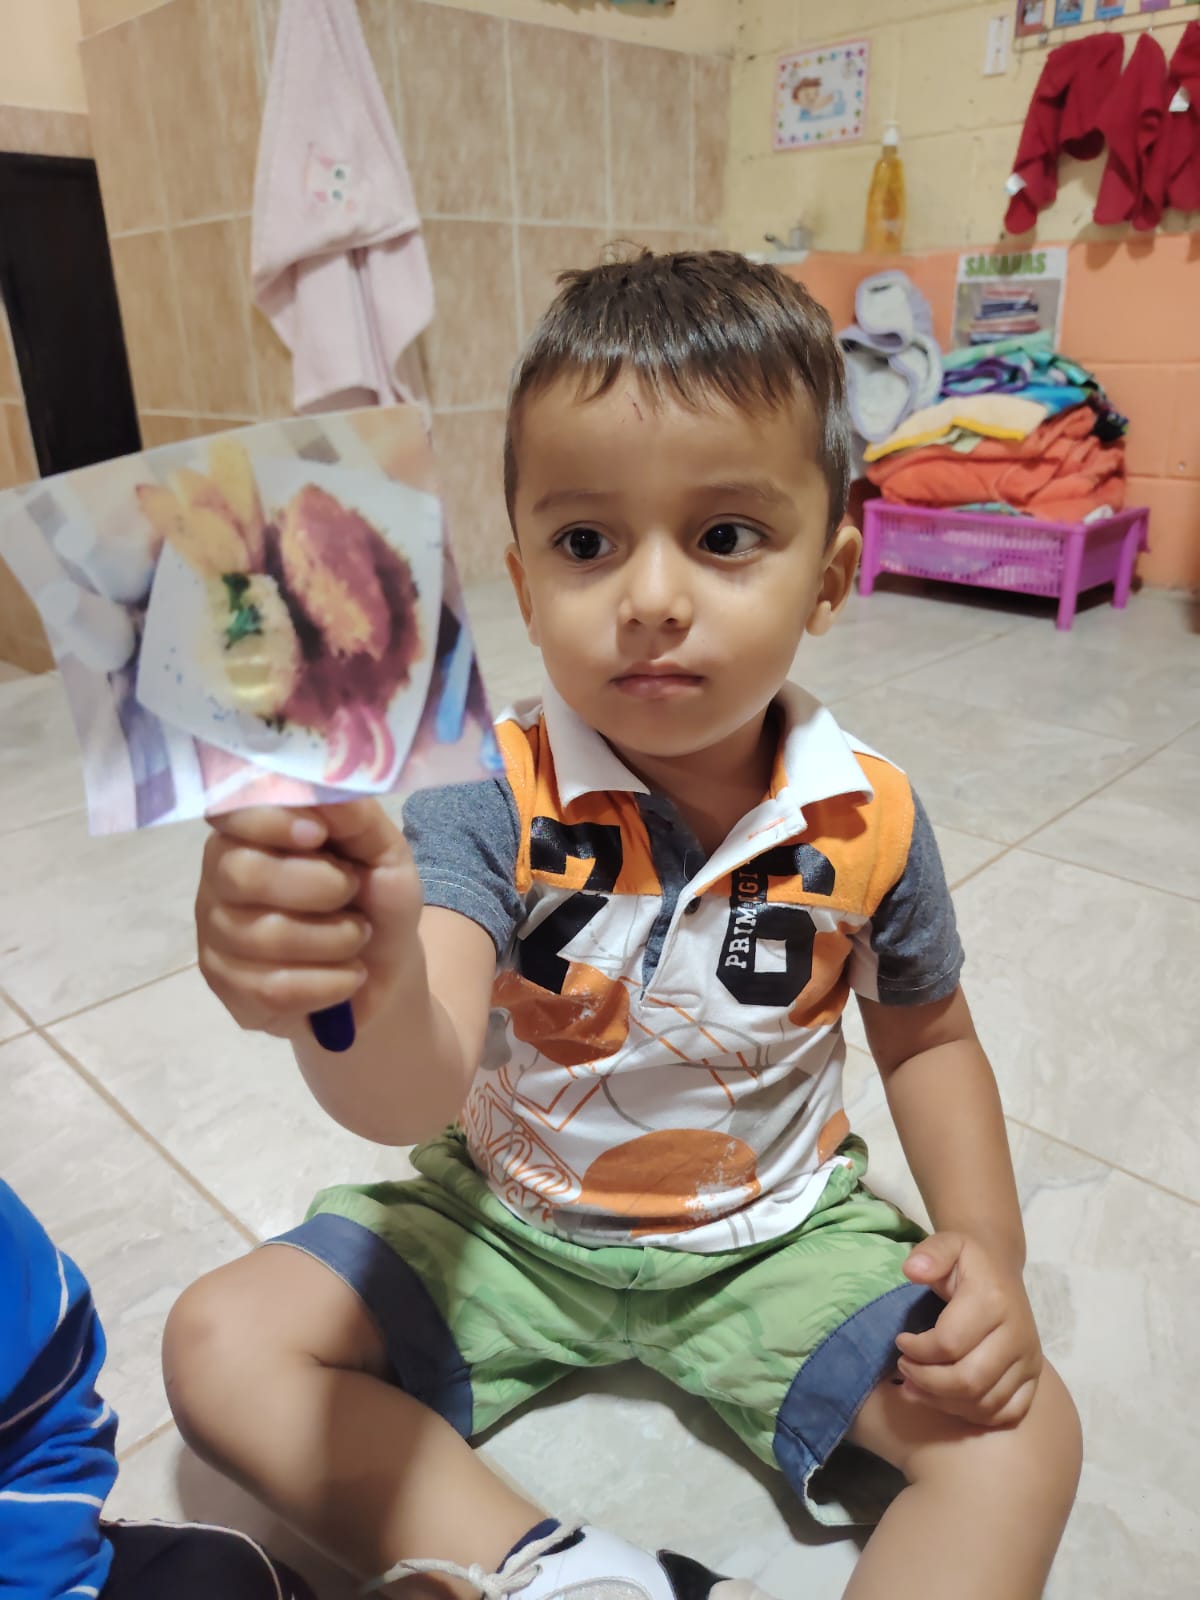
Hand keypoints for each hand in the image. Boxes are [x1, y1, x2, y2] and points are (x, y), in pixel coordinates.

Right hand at [196, 800, 422, 1040]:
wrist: (384, 970)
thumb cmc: (376, 897)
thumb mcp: (383, 850)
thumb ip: (355, 816)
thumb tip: (326, 789)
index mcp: (253, 831)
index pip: (232, 812)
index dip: (271, 822)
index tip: (319, 835)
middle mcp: (221, 876)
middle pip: (242, 873)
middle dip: (317, 886)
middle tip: (351, 893)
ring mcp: (216, 934)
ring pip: (262, 936)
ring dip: (334, 940)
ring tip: (357, 937)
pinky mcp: (225, 987)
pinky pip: (273, 987)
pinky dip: (330, 983)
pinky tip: (348, 975)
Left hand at [894, 1231, 1042, 1427]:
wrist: (1001, 1269)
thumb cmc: (968, 1261)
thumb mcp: (947, 1244)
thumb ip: (930, 1253)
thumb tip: (911, 1271)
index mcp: (994, 1301)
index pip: (949, 1343)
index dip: (917, 1350)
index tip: (901, 1341)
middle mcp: (1018, 1335)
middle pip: (968, 1380)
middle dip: (927, 1381)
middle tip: (905, 1368)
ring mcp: (1029, 1361)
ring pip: (985, 1403)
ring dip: (943, 1401)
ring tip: (917, 1385)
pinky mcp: (1035, 1379)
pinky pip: (1005, 1414)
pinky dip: (972, 1413)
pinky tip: (947, 1398)